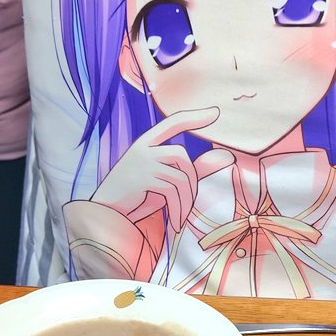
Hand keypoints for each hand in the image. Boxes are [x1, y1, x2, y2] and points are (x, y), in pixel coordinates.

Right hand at [91, 107, 218, 226]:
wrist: (107, 214)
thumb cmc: (137, 196)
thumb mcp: (167, 180)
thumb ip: (195, 168)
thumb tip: (228, 156)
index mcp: (146, 143)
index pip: (172, 122)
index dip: (193, 117)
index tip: (214, 113)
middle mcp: (143, 148)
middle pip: (181, 155)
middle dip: (192, 181)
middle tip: (188, 204)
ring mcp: (142, 162)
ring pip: (180, 175)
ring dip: (186, 201)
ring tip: (182, 217)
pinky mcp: (142, 178)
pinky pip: (173, 191)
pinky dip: (179, 209)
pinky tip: (177, 222)